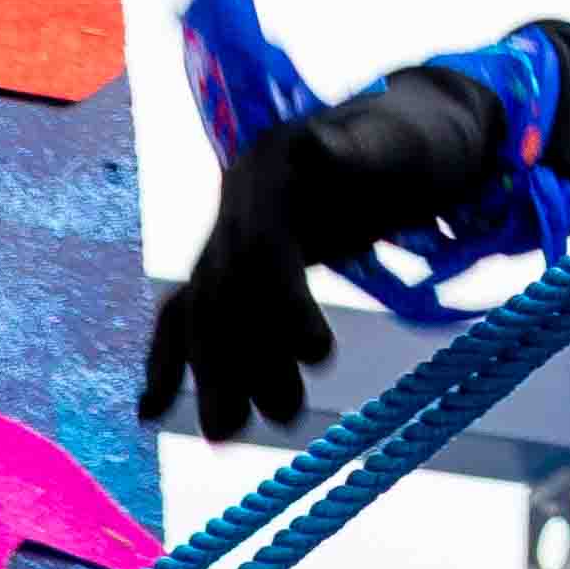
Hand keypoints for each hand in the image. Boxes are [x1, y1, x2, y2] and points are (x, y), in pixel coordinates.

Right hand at [139, 65, 504, 441]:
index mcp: (274, 164)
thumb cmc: (416, 143)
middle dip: (242, 356)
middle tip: (284, 415)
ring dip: (216, 374)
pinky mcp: (237, 260)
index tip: (320, 355)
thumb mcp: (401, 145)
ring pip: (208, 310)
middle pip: (226, 285)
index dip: (283, 302)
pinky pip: (193, 312)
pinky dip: (172, 359)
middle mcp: (240, 198)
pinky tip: (153, 409)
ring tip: (230, 434)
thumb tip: (319, 147)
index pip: (262, 243)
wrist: (411, 133)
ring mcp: (232, 229)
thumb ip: (359, 154)